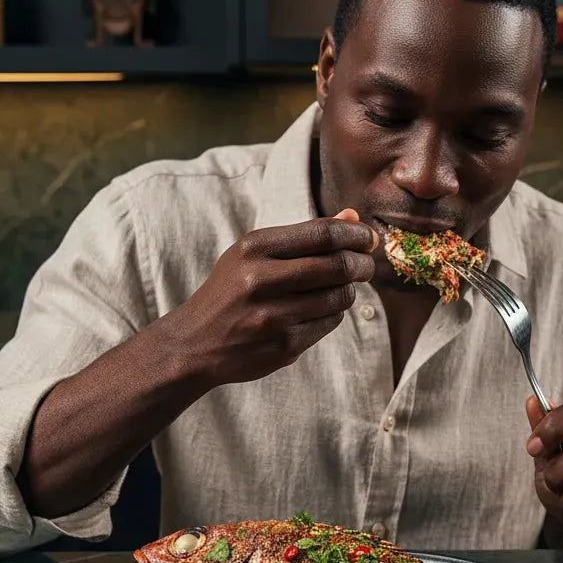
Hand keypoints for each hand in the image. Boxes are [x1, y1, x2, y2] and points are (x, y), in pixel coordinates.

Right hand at [175, 208, 377, 386]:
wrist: (194, 343)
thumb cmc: (231, 291)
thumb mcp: (254, 254)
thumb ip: (303, 236)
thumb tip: (352, 216)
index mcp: (253, 248)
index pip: (323, 233)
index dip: (355, 234)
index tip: (368, 238)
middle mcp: (261, 280)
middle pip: (337, 265)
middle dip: (362, 264)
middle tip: (366, 265)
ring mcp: (273, 316)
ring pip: (338, 297)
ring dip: (350, 291)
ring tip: (342, 288)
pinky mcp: (283, 345)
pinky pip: (328, 323)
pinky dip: (333, 314)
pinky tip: (320, 310)